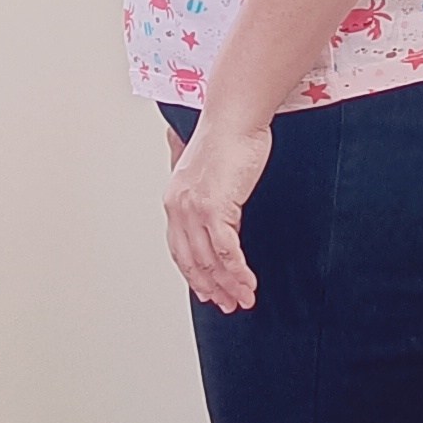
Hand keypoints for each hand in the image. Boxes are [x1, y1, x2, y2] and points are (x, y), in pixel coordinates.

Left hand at [164, 110, 272, 312]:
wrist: (234, 118)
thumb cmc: (228, 138)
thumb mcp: (212, 173)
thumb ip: (210, 194)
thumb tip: (220, 211)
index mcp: (174, 201)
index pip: (180, 250)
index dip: (195, 276)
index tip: (209, 291)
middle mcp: (178, 208)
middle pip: (193, 262)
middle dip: (213, 288)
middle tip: (229, 304)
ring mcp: (194, 209)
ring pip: (210, 261)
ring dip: (229, 285)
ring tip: (245, 299)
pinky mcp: (214, 208)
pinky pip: (226, 250)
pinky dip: (238, 271)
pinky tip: (248, 282)